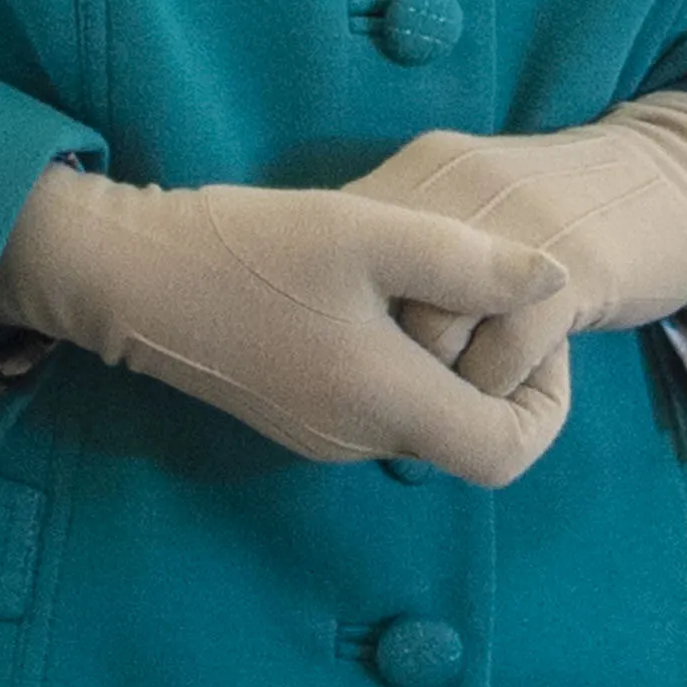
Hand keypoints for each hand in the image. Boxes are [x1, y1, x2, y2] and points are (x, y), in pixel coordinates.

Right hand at [0, 166, 574, 482]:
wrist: (130, 275)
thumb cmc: (250, 249)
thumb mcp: (371, 233)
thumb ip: (471, 263)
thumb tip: (556, 282)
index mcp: (388, 406)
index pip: (508, 453)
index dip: (548, 402)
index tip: (540, 331)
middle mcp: (360, 441)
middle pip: (470, 437)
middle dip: (502, 370)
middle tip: (498, 287)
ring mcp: (324, 435)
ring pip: (424, 416)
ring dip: (451, 361)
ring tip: (441, 280)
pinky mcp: (297, 413)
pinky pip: (379, 402)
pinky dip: (405, 359)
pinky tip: (383, 291)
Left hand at [356, 93, 686, 403]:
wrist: (685, 181)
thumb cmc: (571, 209)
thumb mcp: (482, 206)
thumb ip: (421, 242)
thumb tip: (355, 318)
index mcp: (430, 169)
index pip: (345, 250)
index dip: (354, 317)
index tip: (375, 355)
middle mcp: (461, 186)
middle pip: (377, 299)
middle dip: (391, 360)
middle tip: (417, 392)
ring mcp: (516, 224)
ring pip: (432, 334)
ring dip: (441, 383)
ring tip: (465, 395)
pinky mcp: (574, 268)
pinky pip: (501, 357)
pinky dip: (497, 388)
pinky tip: (521, 382)